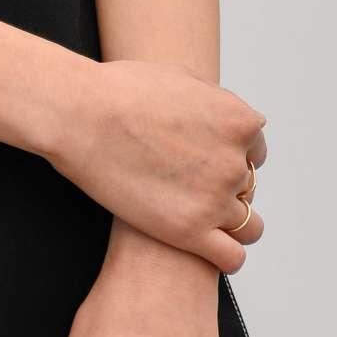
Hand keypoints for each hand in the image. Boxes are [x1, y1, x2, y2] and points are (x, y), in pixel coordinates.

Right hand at [48, 57, 266, 273]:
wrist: (81, 114)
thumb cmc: (120, 91)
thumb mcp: (183, 78)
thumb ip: (215, 102)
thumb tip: (227, 118)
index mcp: (239, 122)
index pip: (255, 151)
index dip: (229, 155)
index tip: (202, 159)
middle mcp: (234, 161)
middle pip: (247, 186)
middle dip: (222, 185)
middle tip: (186, 183)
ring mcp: (215, 199)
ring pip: (247, 226)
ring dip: (229, 223)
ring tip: (198, 218)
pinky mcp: (190, 231)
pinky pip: (232, 257)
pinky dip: (226, 256)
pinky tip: (204, 246)